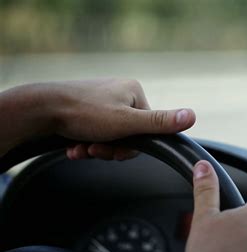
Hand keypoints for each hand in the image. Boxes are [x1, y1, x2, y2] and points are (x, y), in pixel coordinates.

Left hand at [0, 79, 194, 158]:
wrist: (41, 109)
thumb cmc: (84, 113)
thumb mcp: (128, 122)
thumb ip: (160, 122)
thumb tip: (192, 116)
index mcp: (134, 91)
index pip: (147, 128)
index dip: (131, 146)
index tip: (113, 151)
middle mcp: (119, 93)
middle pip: (128, 133)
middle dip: (110, 148)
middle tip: (95, 150)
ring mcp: (102, 100)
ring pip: (109, 135)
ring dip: (96, 147)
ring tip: (82, 148)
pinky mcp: (86, 108)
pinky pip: (95, 131)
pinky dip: (86, 142)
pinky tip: (75, 146)